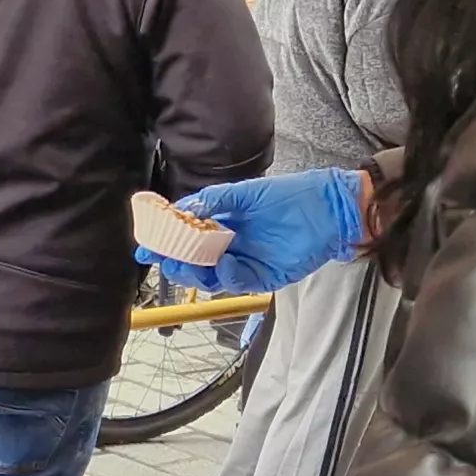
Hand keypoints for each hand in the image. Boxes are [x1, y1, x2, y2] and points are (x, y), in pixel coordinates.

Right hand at [136, 168, 366, 295]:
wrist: (328, 211)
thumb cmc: (290, 196)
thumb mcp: (247, 193)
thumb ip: (215, 200)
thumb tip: (183, 209)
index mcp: (222, 224)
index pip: (186, 237)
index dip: (165, 243)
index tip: (146, 247)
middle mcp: (229, 246)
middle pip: (193, 262)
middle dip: (175, 262)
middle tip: (165, 258)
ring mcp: (245, 263)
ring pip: (210, 277)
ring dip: (196, 273)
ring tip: (187, 264)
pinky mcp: (262, 278)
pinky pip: (237, 283)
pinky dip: (227, 276)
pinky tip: (225, 264)